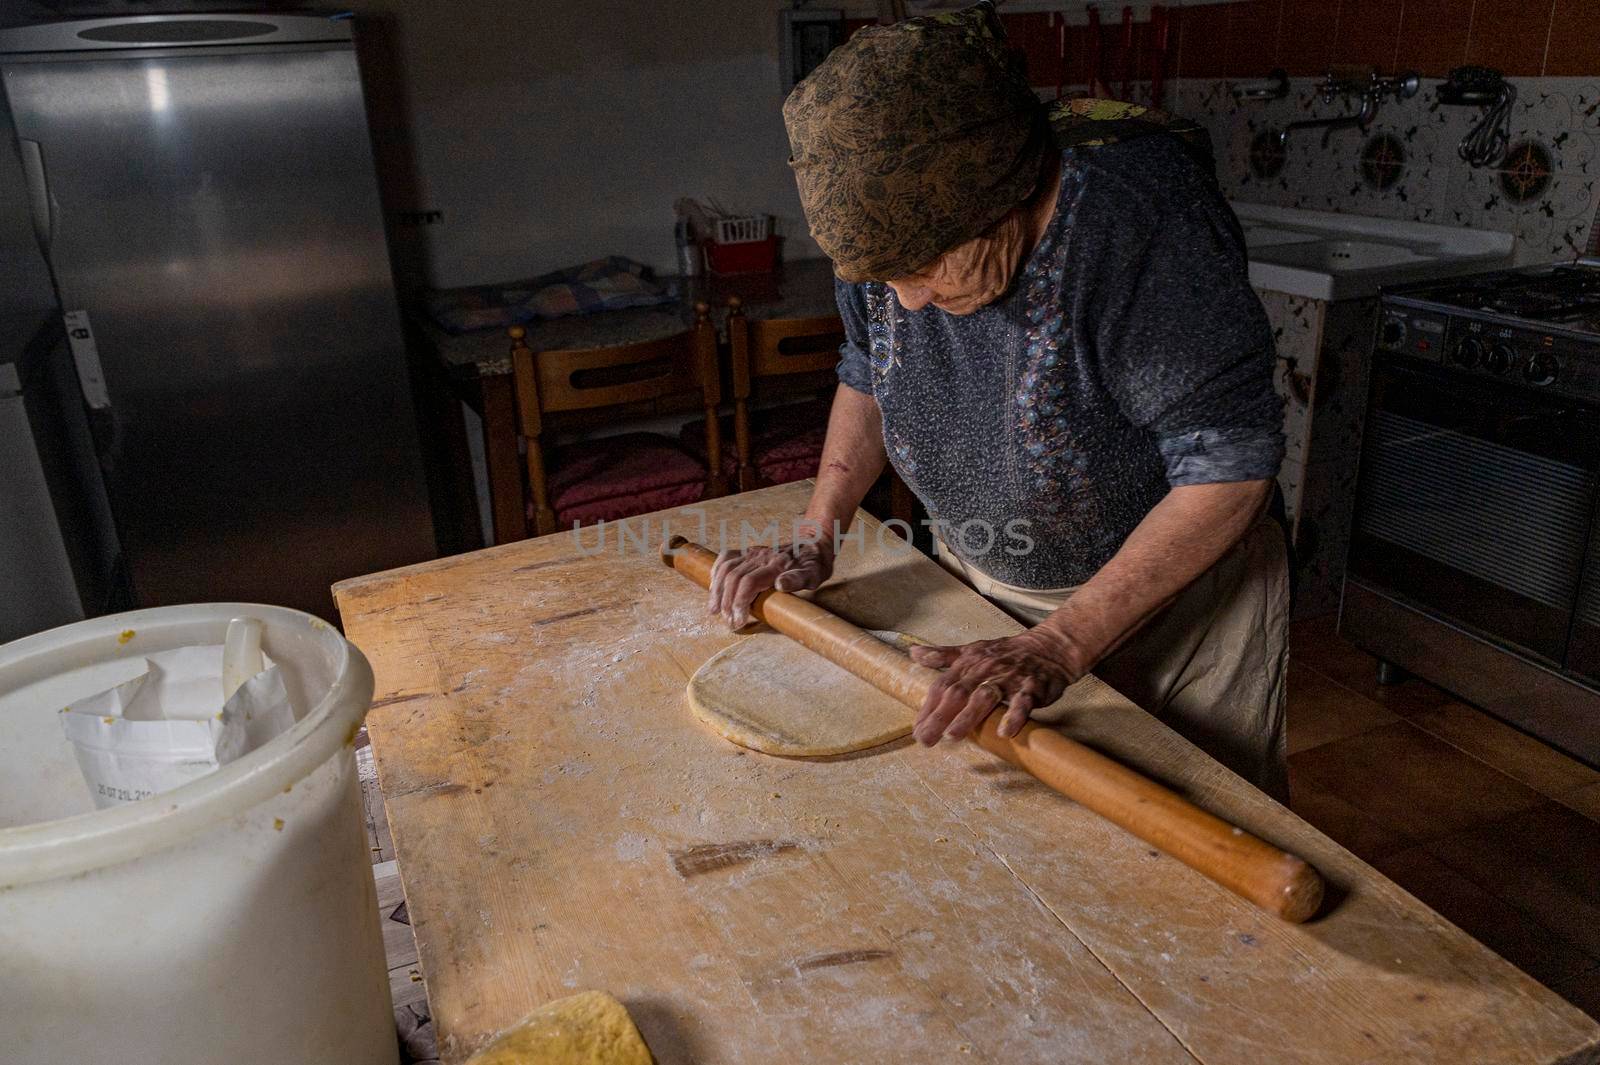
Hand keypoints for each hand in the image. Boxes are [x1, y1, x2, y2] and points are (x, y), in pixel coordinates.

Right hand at [708, 536, 834, 628]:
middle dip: (727, 602)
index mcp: (776, 564)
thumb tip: (780, 584)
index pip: (749, 582)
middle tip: (729, 622)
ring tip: (714, 610)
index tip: (738, 621)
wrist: (813, 542)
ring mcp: (752, 552)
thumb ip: (798, 579)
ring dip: (717, 591)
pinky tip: (714, 587)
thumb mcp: (814, 574)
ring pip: (726, 568)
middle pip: (733, 578)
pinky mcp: (748, 551)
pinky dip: (716, 572)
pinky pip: (726, 557)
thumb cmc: (814, 564)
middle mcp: (760, 556)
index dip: (739, 602)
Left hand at [907, 627, 1085, 743]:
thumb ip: (943, 655)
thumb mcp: (972, 650)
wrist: (1049, 647)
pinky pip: (1023, 701)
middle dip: (939, 716)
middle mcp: (985, 669)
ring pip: (986, 696)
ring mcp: (1009, 678)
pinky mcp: (1033, 687)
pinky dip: (1015, 716)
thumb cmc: (1007, 653)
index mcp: (969, 663)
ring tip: (953, 735)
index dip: (928, 707)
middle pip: (958, 693)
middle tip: (925, 739)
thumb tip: (914, 653)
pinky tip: (1005, 732)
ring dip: (968, 716)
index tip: (916, 728)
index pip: (942, 686)